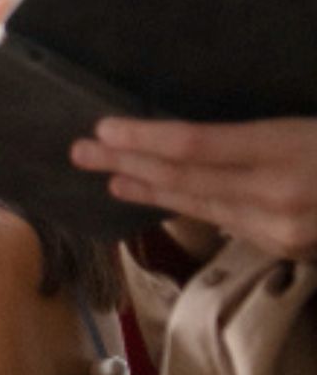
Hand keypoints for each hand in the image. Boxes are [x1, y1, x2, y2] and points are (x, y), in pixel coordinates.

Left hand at [73, 117, 316, 260]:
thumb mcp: (307, 126)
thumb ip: (253, 136)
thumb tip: (189, 139)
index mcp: (282, 150)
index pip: (193, 145)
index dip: (143, 138)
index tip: (104, 128)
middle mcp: (275, 195)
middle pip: (182, 177)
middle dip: (126, 162)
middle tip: (80, 151)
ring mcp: (280, 229)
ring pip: (198, 205)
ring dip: (149, 190)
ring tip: (111, 177)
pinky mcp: (284, 249)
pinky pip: (225, 220)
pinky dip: (188, 206)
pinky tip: (162, 197)